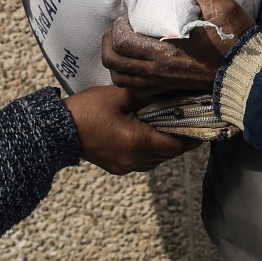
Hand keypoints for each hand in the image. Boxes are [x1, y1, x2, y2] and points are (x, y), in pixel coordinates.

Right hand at [65, 86, 198, 173]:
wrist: (58, 131)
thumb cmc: (88, 111)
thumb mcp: (118, 96)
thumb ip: (144, 95)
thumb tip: (164, 93)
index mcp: (139, 142)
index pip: (175, 145)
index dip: (192, 138)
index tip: (203, 130)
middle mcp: (135, 159)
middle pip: (167, 154)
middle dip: (179, 141)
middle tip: (188, 124)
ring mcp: (125, 166)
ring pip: (155, 160)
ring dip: (164, 147)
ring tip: (169, 129)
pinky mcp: (116, 167)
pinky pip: (142, 161)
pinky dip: (150, 151)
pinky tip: (148, 136)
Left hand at [100, 0, 257, 95]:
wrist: (249, 75)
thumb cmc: (236, 43)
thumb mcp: (223, 8)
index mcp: (165, 51)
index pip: (122, 42)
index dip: (117, 26)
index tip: (127, 17)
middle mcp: (158, 71)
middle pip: (113, 62)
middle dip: (109, 43)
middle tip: (119, 29)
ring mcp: (162, 83)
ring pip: (121, 79)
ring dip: (116, 62)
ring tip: (123, 47)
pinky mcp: (169, 90)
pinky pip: (136, 89)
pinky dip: (129, 78)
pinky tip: (137, 65)